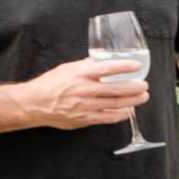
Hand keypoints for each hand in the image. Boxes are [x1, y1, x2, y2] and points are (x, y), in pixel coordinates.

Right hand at [18, 52, 150, 129]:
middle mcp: (84, 90)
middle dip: (134, 87)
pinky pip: (106, 118)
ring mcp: (85, 106)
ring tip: (142, 97)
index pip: (106, 68)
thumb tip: (103, 59)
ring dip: (132, 101)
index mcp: (80, 74)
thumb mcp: (68, 68)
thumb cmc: (50, 84)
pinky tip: (128, 112)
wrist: (34, 104)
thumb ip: (86, 65)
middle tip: (145, 85)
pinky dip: (120, 115)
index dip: (124, 67)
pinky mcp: (84, 119)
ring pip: (114, 104)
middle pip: (115, 89)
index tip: (137, 65)